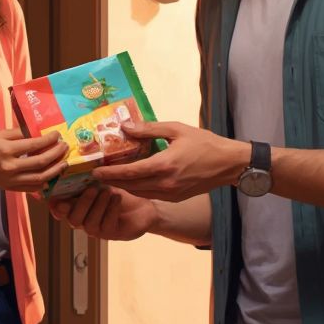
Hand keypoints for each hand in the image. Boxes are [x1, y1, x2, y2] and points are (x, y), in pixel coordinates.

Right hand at [0, 128, 68, 192]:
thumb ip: (19, 133)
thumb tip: (38, 131)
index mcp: (7, 150)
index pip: (34, 145)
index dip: (49, 140)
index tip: (57, 135)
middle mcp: (11, 166)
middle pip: (40, 162)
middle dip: (56, 154)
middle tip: (65, 147)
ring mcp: (12, 180)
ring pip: (40, 178)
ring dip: (55, 170)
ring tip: (64, 162)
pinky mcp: (12, 188)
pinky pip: (33, 188)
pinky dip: (45, 183)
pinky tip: (52, 176)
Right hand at [47, 186, 157, 240]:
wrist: (143, 205)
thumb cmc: (117, 193)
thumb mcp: (100, 185)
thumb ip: (83, 184)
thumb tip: (66, 174)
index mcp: (76, 208)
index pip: (59, 211)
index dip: (56, 206)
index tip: (57, 197)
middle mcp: (84, 221)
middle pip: (73, 219)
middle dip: (82, 203)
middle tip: (93, 188)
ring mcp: (97, 230)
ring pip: (89, 223)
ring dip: (98, 206)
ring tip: (108, 192)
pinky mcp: (112, 234)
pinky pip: (107, 224)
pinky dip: (112, 209)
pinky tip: (118, 198)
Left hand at [91, 121, 248, 201]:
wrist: (228, 164)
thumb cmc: (205, 143)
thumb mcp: (176, 129)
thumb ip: (149, 129)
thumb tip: (125, 126)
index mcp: (164, 165)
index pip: (130, 172)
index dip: (110, 173)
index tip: (95, 172)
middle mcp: (165, 184)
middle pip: (130, 186)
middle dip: (111, 182)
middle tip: (96, 176)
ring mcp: (170, 193)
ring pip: (139, 193)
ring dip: (123, 187)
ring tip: (110, 178)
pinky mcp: (175, 197)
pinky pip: (150, 195)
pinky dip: (137, 189)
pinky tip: (131, 181)